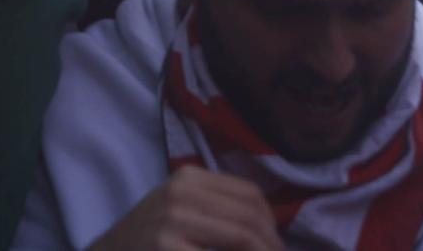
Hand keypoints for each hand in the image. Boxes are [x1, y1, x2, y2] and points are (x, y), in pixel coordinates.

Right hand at [89, 167, 280, 250]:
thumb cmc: (149, 239)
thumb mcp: (179, 210)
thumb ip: (216, 210)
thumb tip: (271, 231)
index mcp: (187, 178)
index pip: (251, 194)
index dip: (271, 224)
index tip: (273, 247)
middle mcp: (180, 193)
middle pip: (251, 217)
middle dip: (273, 246)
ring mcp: (173, 221)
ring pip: (245, 237)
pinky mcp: (168, 248)